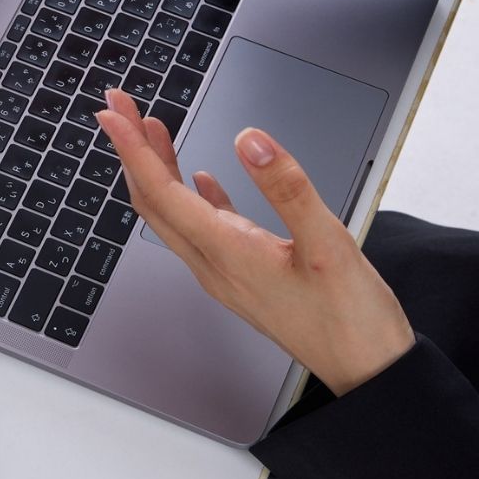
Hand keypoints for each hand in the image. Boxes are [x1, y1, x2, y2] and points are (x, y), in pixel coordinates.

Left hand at [97, 90, 413, 394]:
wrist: (367, 371)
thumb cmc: (351, 318)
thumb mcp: (328, 244)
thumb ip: (288, 188)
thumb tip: (249, 140)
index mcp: (227, 253)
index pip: (162, 192)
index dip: (132, 148)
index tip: (112, 113)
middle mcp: (214, 264)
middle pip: (154, 200)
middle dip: (133, 150)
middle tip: (120, 106)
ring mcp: (226, 272)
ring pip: (174, 213)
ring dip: (158, 168)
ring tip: (152, 128)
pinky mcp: (244, 275)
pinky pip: (205, 229)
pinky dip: (194, 195)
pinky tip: (199, 176)